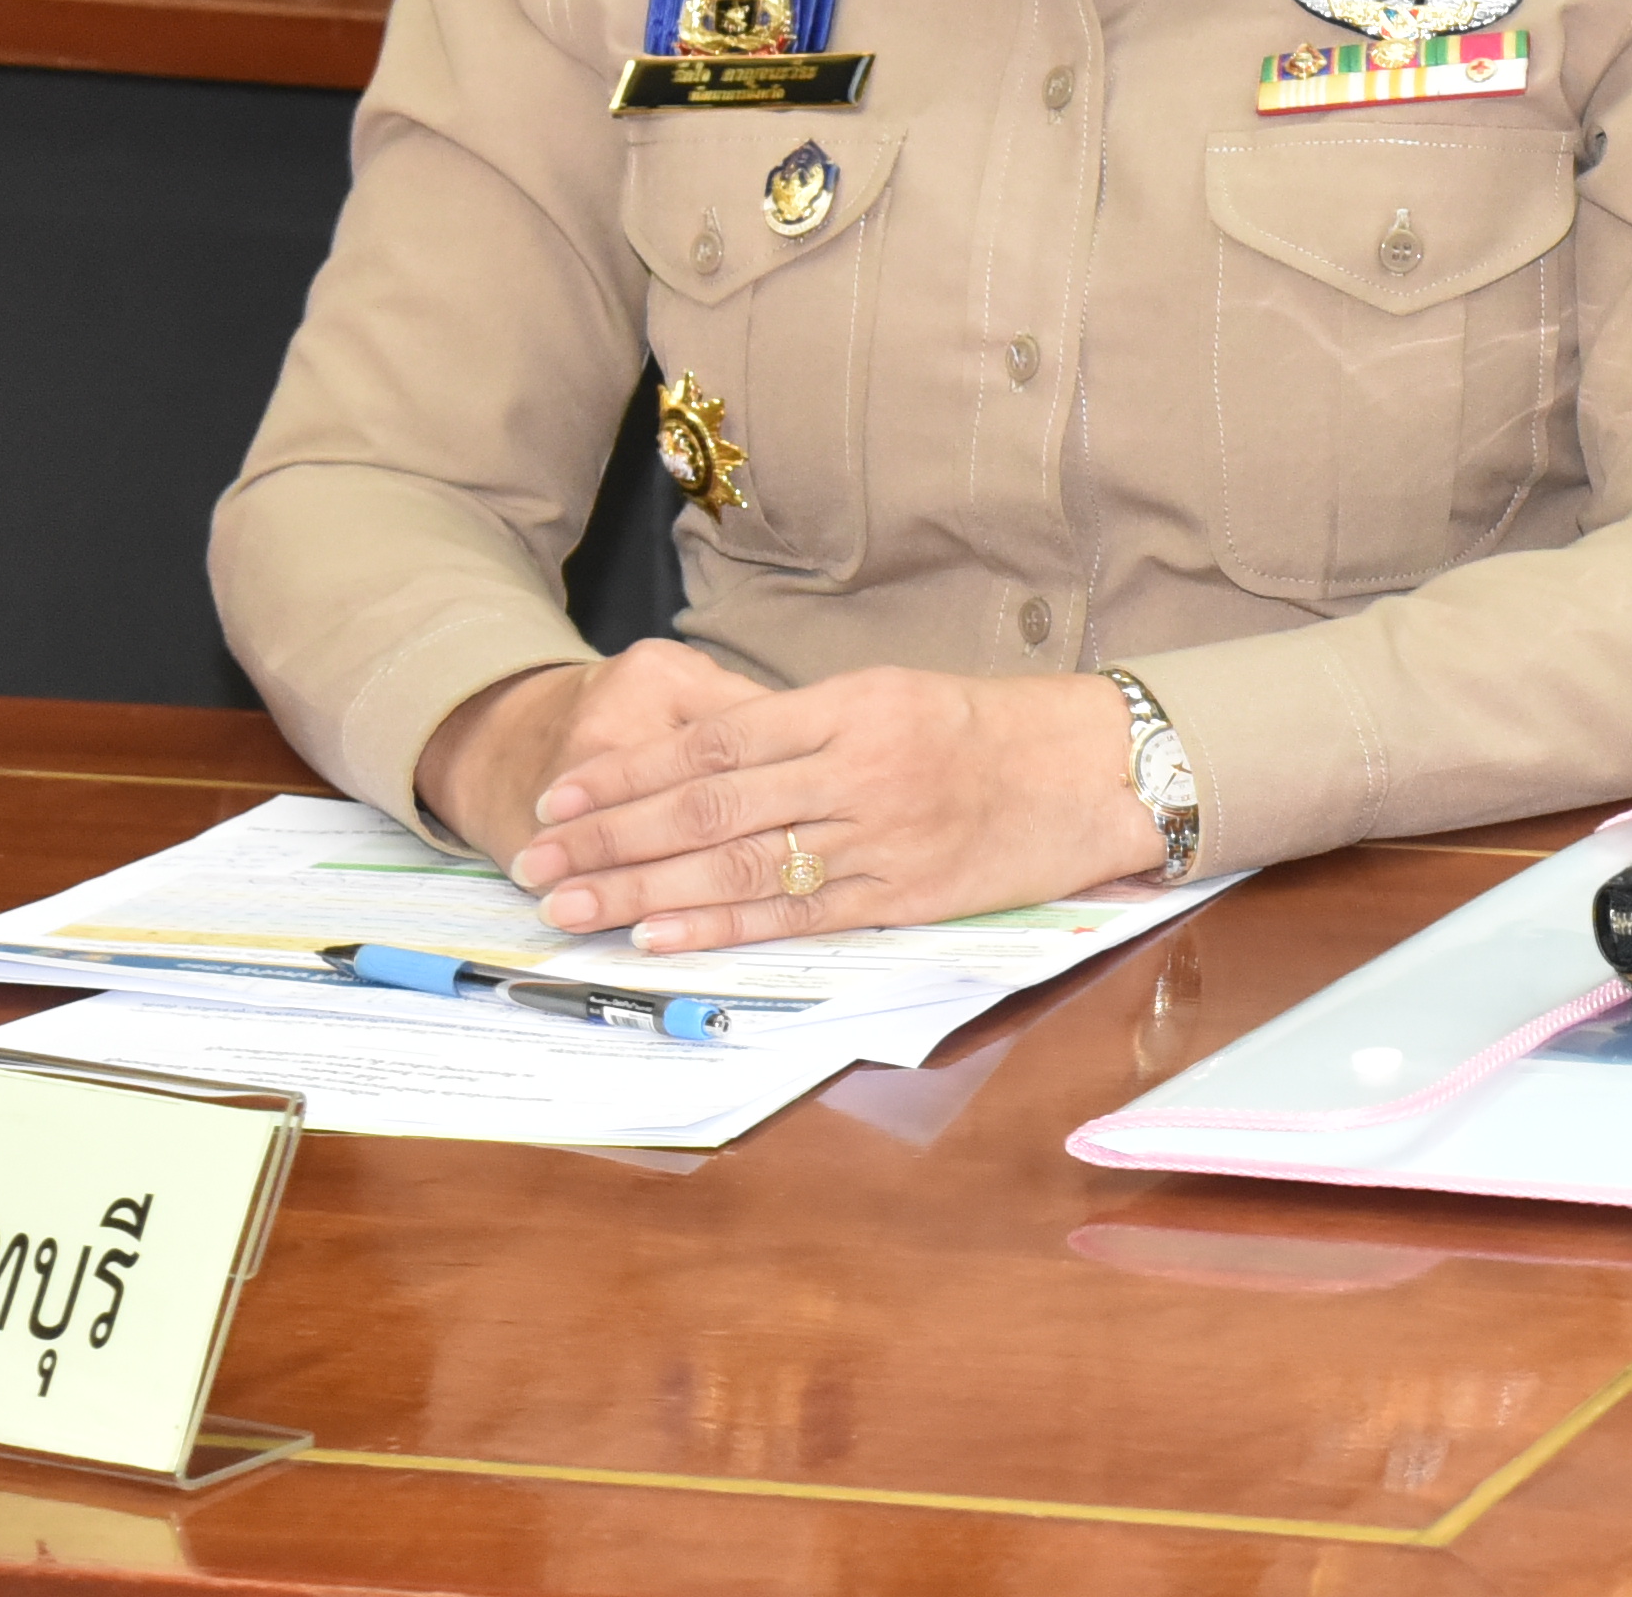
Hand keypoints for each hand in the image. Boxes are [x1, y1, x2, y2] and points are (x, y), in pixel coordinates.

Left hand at [481, 644, 1159, 949]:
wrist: (1097, 769)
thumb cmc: (992, 730)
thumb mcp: (896, 697)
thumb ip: (805, 728)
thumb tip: (699, 761)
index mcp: (851, 705)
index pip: (712, 744)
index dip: (625, 775)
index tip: (558, 798)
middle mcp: (858, 768)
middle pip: (707, 807)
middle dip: (610, 838)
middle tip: (534, 862)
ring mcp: (880, 837)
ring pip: (739, 865)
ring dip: (643, 889)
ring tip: (571, 905)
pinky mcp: (904, 895)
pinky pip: (796, 916)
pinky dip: (722, 927)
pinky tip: (660, 935)